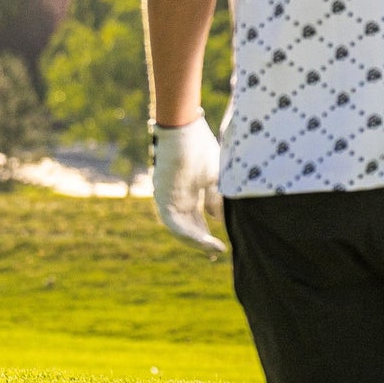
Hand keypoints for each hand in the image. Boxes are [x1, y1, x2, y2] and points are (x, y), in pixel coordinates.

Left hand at [152, 116, 226, 257]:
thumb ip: (216, 198)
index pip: (197, 219)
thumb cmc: (201, 146)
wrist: (184, 128)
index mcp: (188, 192)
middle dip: (201, 243)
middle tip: (215, 254)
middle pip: (188, 227)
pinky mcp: (163, 196)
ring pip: (180, 228)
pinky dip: (188, 234)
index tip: (220, 248)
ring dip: (196, 241)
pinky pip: (174, 222)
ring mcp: (168, 198)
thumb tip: (217, 218)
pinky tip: (203, 240)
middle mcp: (176, 198)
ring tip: (213, 249)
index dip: (207, 235)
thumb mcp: (215, 177)